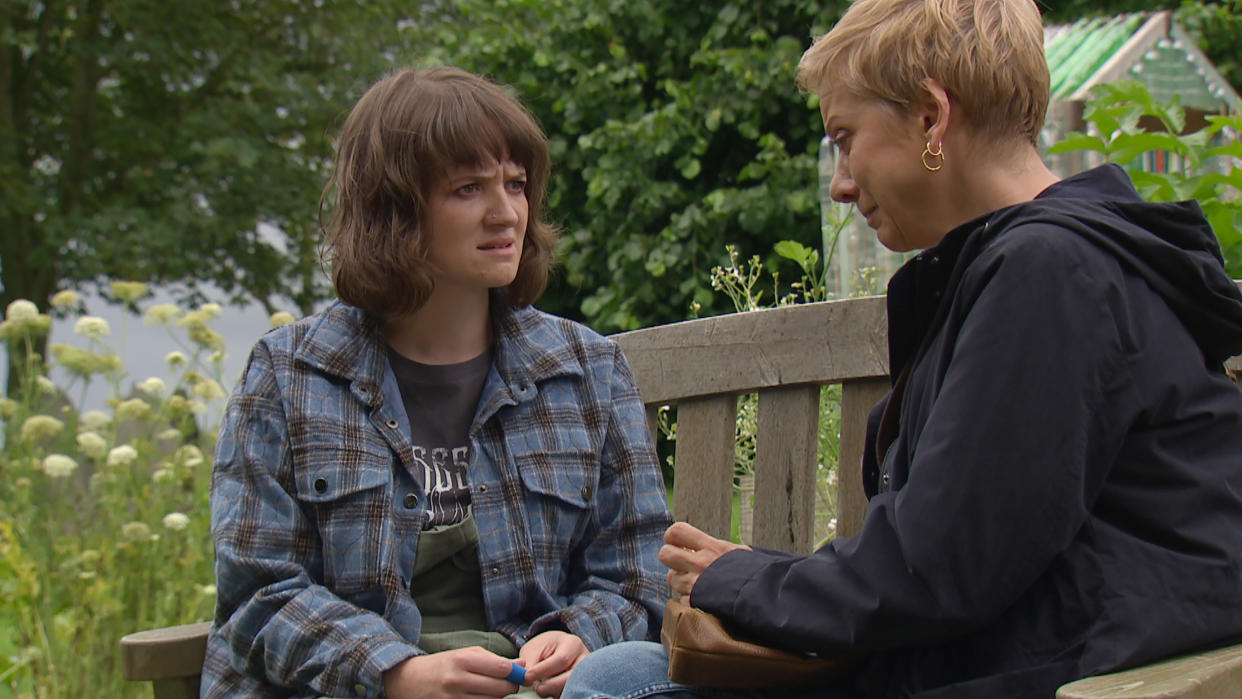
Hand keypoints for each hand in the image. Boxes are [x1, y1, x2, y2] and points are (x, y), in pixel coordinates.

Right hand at [383, 646, 519, 698]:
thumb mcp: (465, 654)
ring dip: (498, 697)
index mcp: (463, 660)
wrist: (410, 680)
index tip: (519, 674)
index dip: (516, 673)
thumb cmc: (443, 664)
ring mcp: (453, 698)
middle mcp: (458, 679)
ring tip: (492, 690)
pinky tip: (481, 698)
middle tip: (509, 684)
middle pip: (499, 688)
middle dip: (510, 687)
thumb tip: (521, 664)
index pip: (502, 668)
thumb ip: (494, 659)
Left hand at [519, 630, 588, 696]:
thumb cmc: (544, 647)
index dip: (543, 670)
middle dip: (550, 686)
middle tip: (536, 688)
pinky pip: (571, 693)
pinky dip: (557, 694)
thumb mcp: (534, 649)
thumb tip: (525, 680)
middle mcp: (583, 659)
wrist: (555, 649)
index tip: (527, 677)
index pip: (562, 659)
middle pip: (570, 677)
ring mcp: (585, 674)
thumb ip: (529, 662)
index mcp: (572, 644)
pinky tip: (549, 690)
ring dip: (553, 691)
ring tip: (541, 687)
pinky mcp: (580, 685)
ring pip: (571, 688)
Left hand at [659, 521, 749, 596]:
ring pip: (671, 579)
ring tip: (696, 583)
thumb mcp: (739, 551)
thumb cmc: (757, 572)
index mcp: (710, 547)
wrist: (765, 596)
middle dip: (671, 558)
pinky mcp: (696, 603)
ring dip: (680, 581)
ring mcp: (695, 585)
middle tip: (683, 563)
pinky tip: (703, 598)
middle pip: (664, 554)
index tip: (681, 543)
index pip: (676, 531)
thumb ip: (718, 548)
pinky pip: (681, 599)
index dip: (673, 537)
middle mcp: (699, 564)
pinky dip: (688, 599)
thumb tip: (704, 543)